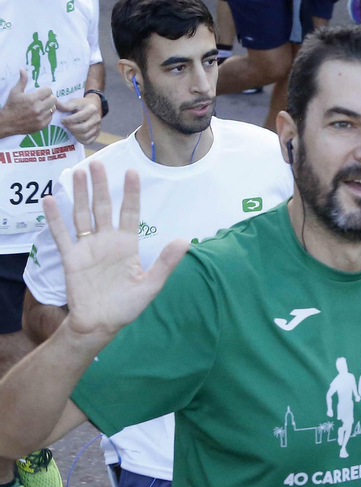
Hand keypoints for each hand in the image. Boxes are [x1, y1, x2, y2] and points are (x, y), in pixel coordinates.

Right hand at [0, 69, 53, 138]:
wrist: (7, 122)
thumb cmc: (11, 105)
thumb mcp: (15, 92)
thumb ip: (22, 81)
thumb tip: (22, 69)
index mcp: (32, 99)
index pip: (49, 90)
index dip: (45, 90)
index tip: (41, 92)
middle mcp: (38, 108)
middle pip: (54, 99)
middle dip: (49, 97)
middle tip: (42, 99)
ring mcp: (41, 117)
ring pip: (53, 108)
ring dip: (48, 106)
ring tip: (41, 106)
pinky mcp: (42, 125)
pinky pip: (51, 117)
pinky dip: (47, 115)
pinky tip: (39, 113)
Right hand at [41, 161, 187, 343]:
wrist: (101, 324)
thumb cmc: (127, 306)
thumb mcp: (151, 285)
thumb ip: (166, 262)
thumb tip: (185, 241)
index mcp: (127, 245)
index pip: (130, 212)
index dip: (130, 193)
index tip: (132, 172)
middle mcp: (107, 241)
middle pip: (103, 207)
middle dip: (100, 185)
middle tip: (96, 162)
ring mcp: (87, 247)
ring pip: (82, 215)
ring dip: (79, 194)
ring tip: (77, 172)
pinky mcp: (71, 258)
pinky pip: (62, 235)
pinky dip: (55, 218)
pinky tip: (50, 200)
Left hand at [59, 94, 101, 145]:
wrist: (93, 107)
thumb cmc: (81, 105)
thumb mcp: (74, 102)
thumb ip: (65, 106)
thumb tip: (55, 104)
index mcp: (92, 109)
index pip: (80, 117)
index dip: (69, 120)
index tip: (62, 120)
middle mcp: (97, 119)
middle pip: (83, 128)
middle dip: (71, 128)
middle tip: (64, 125)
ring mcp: (98, 127)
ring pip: (85, 136)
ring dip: (74, 134)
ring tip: (69, 129)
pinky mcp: (96, 134)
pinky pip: (88, 141)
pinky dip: (80, 140)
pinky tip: (75, 134)